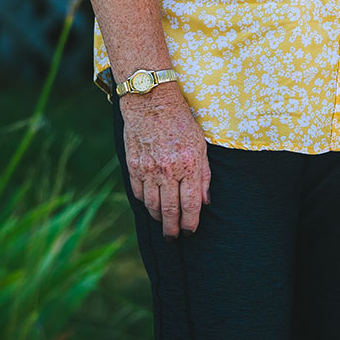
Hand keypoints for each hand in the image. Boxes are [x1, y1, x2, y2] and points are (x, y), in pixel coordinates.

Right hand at [121, 84, 210, 237]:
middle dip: (173, 229)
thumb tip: (206, 202)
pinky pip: (138, 192)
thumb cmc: (181, 121)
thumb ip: (204, 175)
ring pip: (152, 205)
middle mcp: (168, 171)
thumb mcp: (201, 145)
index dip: (191, 223)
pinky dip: (144, 202)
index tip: (190, 232)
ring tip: (163, 224)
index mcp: (188, 165)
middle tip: (174, 237)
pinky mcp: (133, 166)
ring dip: (158, 218)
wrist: (151, 101)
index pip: (191, 205)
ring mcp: (148, 169)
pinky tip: (150, 204)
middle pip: (169, 211)